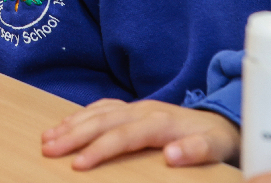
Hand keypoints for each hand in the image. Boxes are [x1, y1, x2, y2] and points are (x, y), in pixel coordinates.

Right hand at [41, 99, 240, 170]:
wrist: (223, 119)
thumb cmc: (216, 139)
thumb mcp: (216, 148)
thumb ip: (196, 151)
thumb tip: (170, 154)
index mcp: (160, 122)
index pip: (122, 136)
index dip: (99, 150)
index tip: (77, 165)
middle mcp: (143, 110)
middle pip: (102, 121)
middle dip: (73, 135)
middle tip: (48, 149)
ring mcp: (137, 106)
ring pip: (97, 113)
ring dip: (71, 124)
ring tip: (47, 138)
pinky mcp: (134, 108)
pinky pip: (102, 108)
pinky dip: (81, 115)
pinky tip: (66, 123)